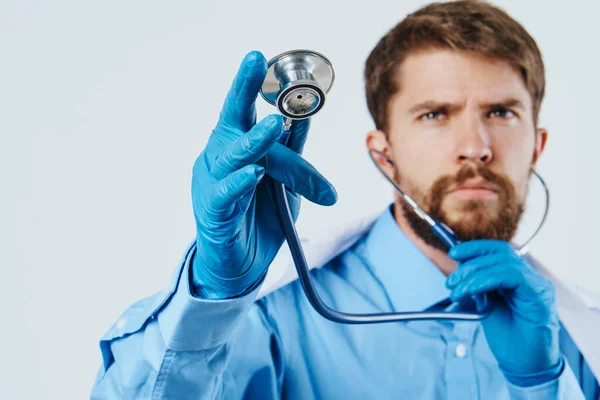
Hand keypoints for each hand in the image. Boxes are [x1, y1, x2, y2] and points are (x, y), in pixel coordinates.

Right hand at [191, 51, 336, 298]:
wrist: (240, 266)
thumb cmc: (259, 217)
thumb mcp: (283, 181)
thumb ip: (291, 152)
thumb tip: (304, 118)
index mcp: (235, 147)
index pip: (244, 110)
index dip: (251, 84)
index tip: (259, 57)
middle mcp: (219, 159)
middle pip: (230, 120)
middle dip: (242, 90)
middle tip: (254, 62)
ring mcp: (212, 185)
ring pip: (232, 156)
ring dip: (255, 140)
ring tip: (275, 125)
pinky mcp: (213, 214)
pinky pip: (225, 195)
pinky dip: (240, 184)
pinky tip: (253, 174)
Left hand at [446, 240, 560, 383]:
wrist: (523, 364)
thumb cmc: (507, 336)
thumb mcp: (485, 305)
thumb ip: (478, 286)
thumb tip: (461, 269)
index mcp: (517, 277)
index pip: (498, 250)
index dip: (475, 248)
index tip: (454, 252)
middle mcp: (530, 277)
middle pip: (499, 254)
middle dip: (470, 264)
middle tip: (451, 282)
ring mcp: (538, 285)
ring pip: (504, 263)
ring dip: (474, 275)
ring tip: (457, 291)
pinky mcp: (540, 295)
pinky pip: (512, 276)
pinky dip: (486, 280)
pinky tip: (471, 290)